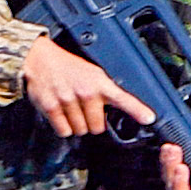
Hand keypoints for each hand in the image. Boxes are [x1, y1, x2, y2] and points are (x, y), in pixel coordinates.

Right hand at [13, 30, 152, 142]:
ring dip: (76, 124)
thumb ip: (106, 92)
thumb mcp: (93, 74)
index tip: (149, 119)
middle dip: (91, 122)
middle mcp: (86, 92)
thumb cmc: (68, 67)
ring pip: (80, 131)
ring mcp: (68, 100)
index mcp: (100, 83)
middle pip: (97, 128)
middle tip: (84, 109)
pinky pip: (64, 131)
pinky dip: (63, 127)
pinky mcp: (52, 107)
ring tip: (71, 108)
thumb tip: (122, 109)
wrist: (41, 59)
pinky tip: (61, 113)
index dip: (138, 110)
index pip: (123, 98)